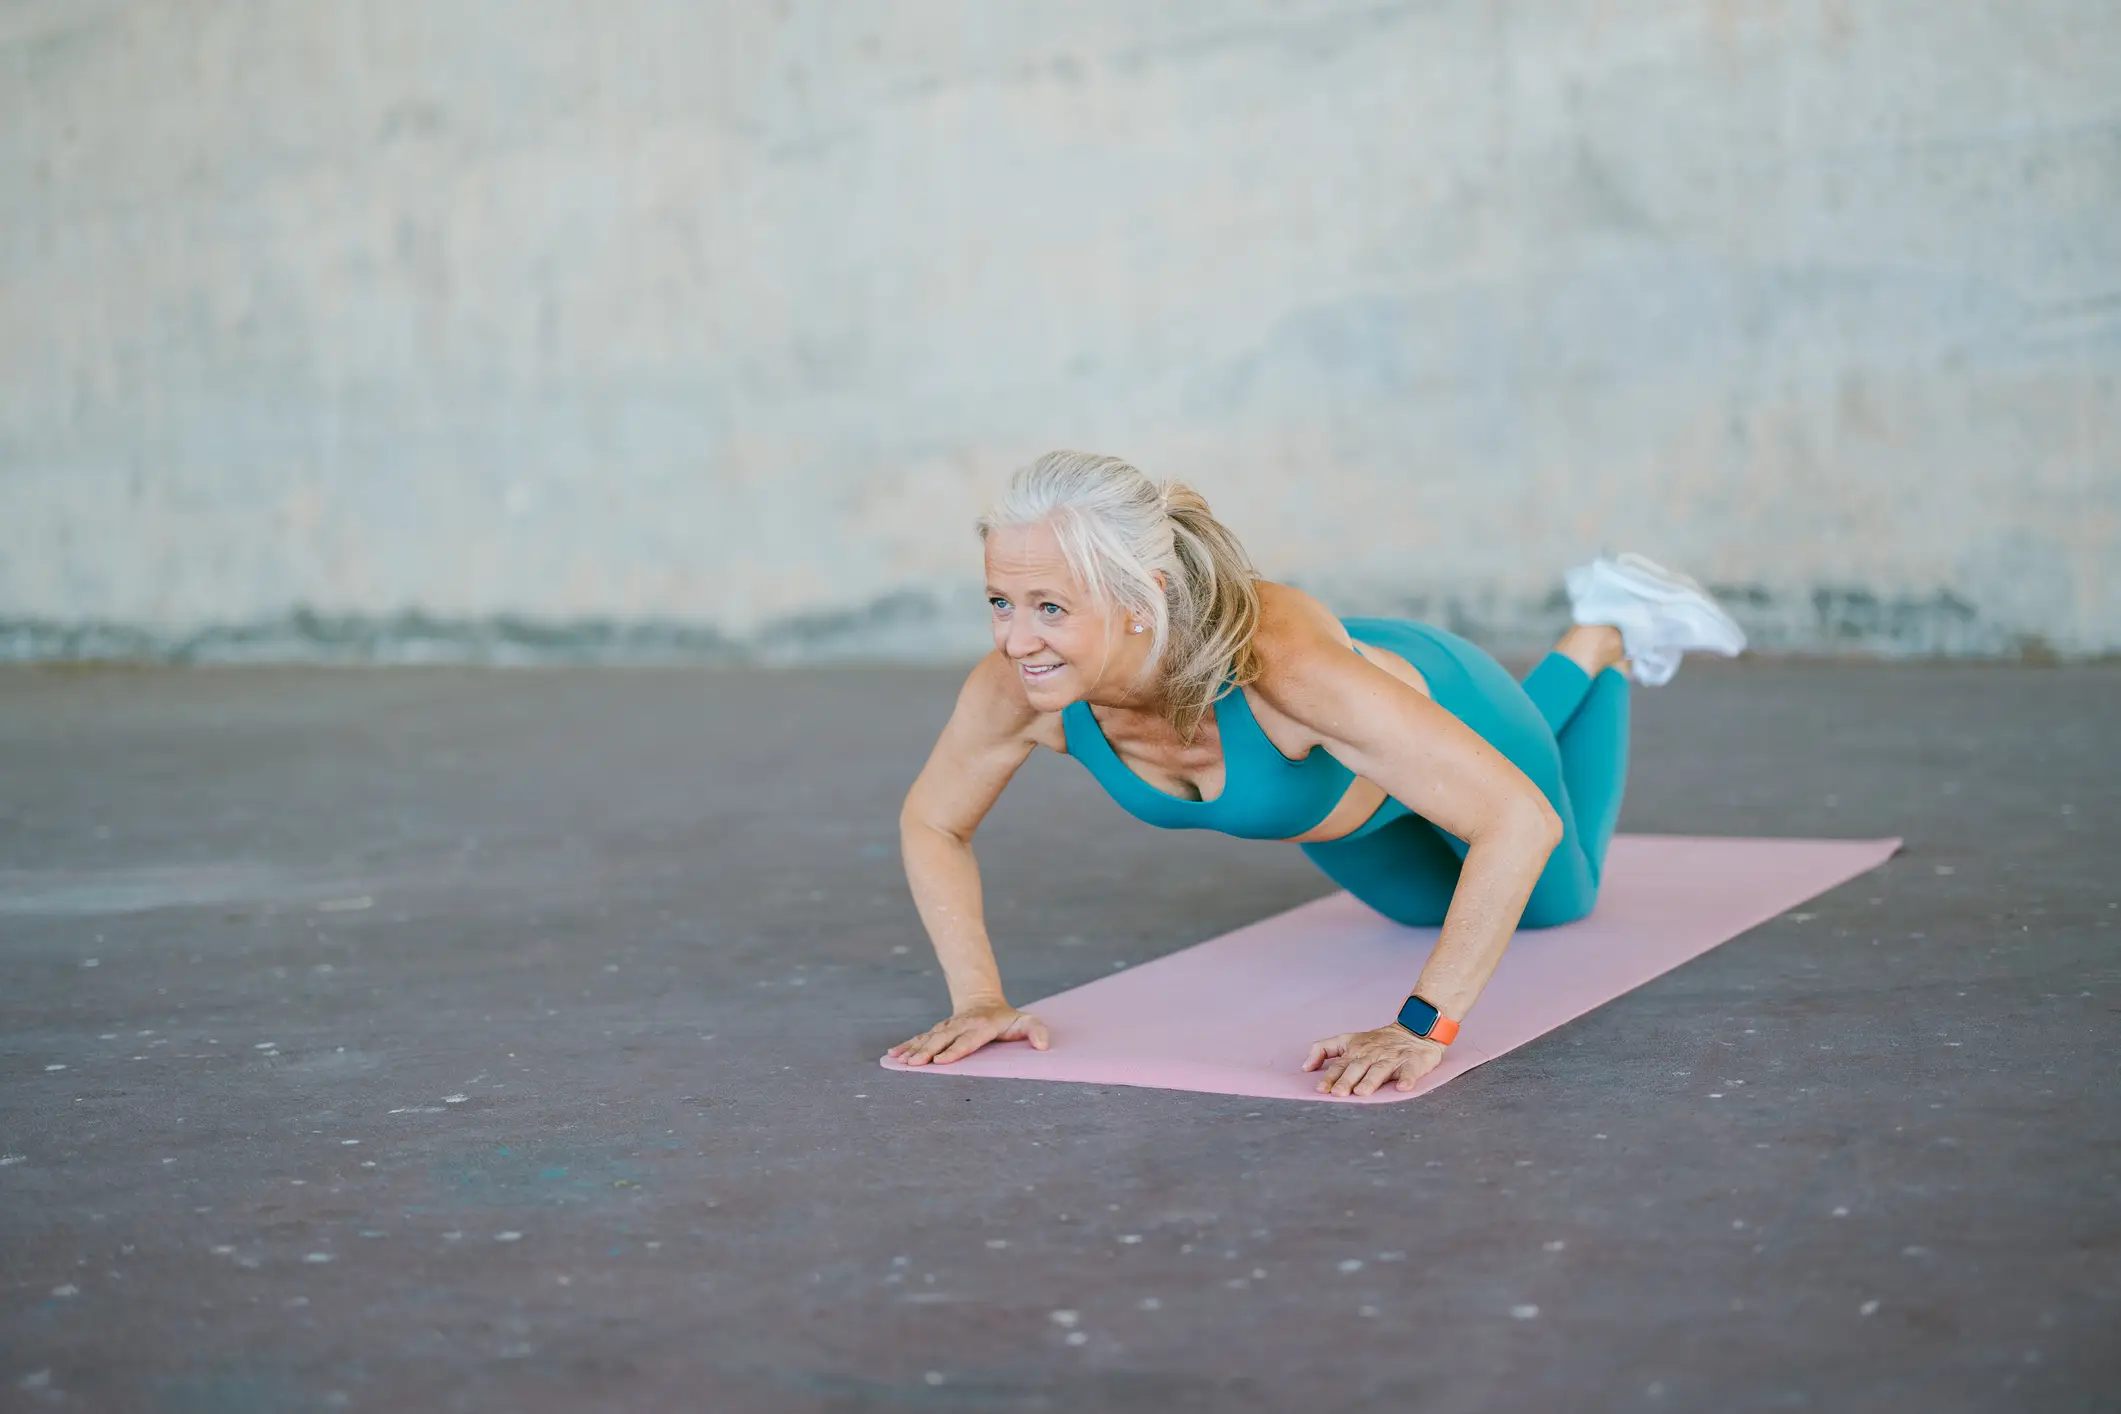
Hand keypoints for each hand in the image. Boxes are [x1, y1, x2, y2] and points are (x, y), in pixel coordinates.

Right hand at [887, 1001, 1050, 1065]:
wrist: (983, 1001)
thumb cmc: (1007, 1019)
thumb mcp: (1026, 1021)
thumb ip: (1036, 1031)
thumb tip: (1043, 1046)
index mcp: (981, 1027)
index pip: (967, 1040)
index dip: (954, 1050)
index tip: (941, 1061)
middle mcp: (961, 1026)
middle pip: (942, 1039)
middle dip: (927, 1051)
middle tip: (915, 1064)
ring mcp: (947, 1027)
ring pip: (928, 1038)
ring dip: (913, 1049)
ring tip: (900, 1061)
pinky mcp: (938, 1031)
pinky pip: (921, 1038)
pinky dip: (907, 1045)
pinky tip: (893, 1055)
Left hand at [1302, 1025, 1446, 1096]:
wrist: (1415, 1031)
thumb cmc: (1378, 1041)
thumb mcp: (1348, 1040)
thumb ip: (1324, 1049)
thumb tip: (1305, 1067)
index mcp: (1356, 1050)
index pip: (1340, 1065)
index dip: (1330, 1076)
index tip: (1321, 1089)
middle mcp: (1373, 1054)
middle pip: (1358, 1068)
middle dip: (1347, 1080)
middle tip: (1338, 1093)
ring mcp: (1393, 1058)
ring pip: (1380, 1070)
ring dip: (1371, 1081)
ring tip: (1362, 1092)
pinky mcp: (1413, 1062)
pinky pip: (1410, 1072)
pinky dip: (1407, 1079)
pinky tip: (1403, 1087)